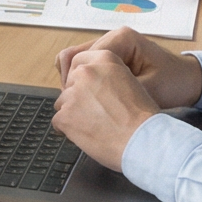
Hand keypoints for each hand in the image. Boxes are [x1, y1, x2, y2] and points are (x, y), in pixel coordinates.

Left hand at [51, 47, 168, 168]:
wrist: (144, 141)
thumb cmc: (143, 118)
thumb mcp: (131, 82)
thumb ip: (107, 77)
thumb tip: (90, 85)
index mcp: (104, 60)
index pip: (79, 63)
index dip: (85, 81)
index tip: (93, 93)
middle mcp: (86, 72)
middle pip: (70, 84)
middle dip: (79, 98)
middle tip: (98, 113)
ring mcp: (73, 94)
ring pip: (63, 103)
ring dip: (74, 114)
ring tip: (96, 126)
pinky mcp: (65, 115)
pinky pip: (58, 122)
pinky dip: (68, 130)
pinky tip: (87, 135)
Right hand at [53, 24, 201, 110]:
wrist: (190, 80)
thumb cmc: (174, 83)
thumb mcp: (148, 90)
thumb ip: (119, 91)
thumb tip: (91, 100)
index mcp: (121, 38)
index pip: (83, 56)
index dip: (77, 80)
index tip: (78, 102)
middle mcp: (112, 37)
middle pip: (74, 55)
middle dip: (72, 81)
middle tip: (76, 104)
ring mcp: (110, 45)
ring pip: (76, 60)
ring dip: (76, 81)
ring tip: (82, 101)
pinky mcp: (110, 55)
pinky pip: (87, 66)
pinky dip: (83, 80)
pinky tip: (90, 96)